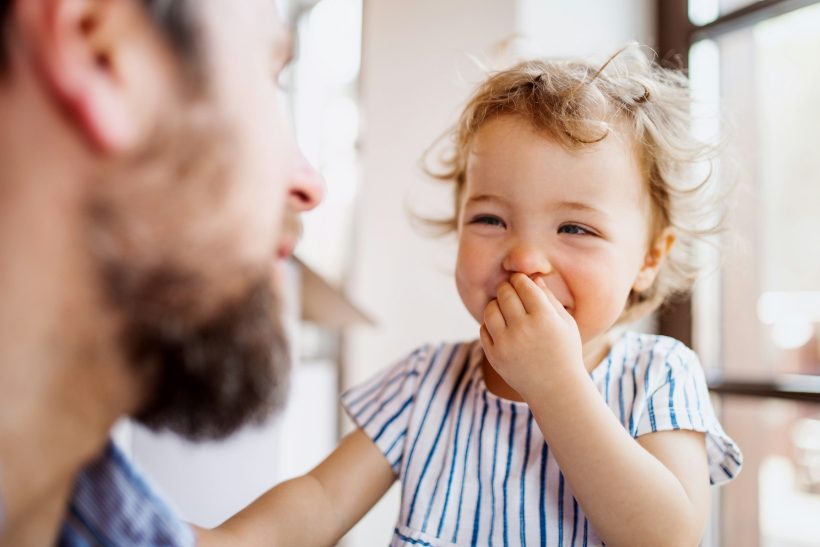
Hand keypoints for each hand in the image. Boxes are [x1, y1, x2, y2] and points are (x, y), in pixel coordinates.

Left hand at [479, 272, 583, 399]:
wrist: (555, 389)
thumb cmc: (564, 351)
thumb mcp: (566, 323)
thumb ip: (549, 298)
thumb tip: (532, 277)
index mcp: (544, 318)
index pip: (523, 285)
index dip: (521, 279)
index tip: (521, 282)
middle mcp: (523, 329)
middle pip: (504, 294)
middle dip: (507, 288)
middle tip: (511, 291)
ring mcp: (506, 344)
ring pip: (490, 309)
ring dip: (496, 304)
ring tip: (505, 308)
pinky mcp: (494, 356)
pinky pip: (484, 329)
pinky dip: (490, 324)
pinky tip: (502, 327)